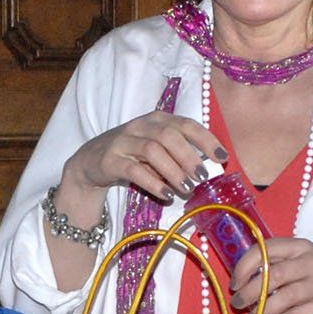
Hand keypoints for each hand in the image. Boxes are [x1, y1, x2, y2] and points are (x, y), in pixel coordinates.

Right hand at [63, 110, 224, 205]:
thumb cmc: (132, 155)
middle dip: (189, 157)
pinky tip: (166, 194)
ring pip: (152, 151)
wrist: (91, 163)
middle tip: (202, 177)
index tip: (221, 157)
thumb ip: (179, 153)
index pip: (186, 124)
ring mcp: (123, 141)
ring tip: (186, 189)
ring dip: (173, 171)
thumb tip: (208, 168)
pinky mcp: (111, 160)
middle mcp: (140, 126)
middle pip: (169, 136)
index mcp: (157, 119)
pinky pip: (134, 170)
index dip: (205, 139)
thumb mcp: (156, 148)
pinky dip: (153, 183)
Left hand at [227, 238, 312, 313]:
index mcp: (300, 247)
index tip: (235, 284)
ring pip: (282, 299)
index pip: (265, 250)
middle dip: (249, 293)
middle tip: (238, 304)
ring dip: (261, 312)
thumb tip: (242, 283)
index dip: (244, 267)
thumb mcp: (302, 259)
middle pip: (272, 276)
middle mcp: (312, 262)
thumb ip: (276, 264)